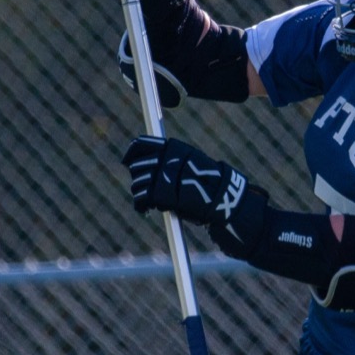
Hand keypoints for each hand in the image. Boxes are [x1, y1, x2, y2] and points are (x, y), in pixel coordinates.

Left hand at [121, 136, 265, 250]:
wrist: (228, 203)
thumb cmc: (212, 188)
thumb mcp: (194, 167)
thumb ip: (174, 163)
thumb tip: (147, 161)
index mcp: (180, 150)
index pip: (148, 144)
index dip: (134, 151)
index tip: (127, 159)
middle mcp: (173, 160)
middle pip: (141, 163)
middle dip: (137, 175)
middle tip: (141, 187)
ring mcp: (170, 176)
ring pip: (140, 180)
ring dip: (138, 191)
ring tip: (145, 202)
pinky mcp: (167, 194)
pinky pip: (144, 196)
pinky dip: (140, 204)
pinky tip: (144, 210)